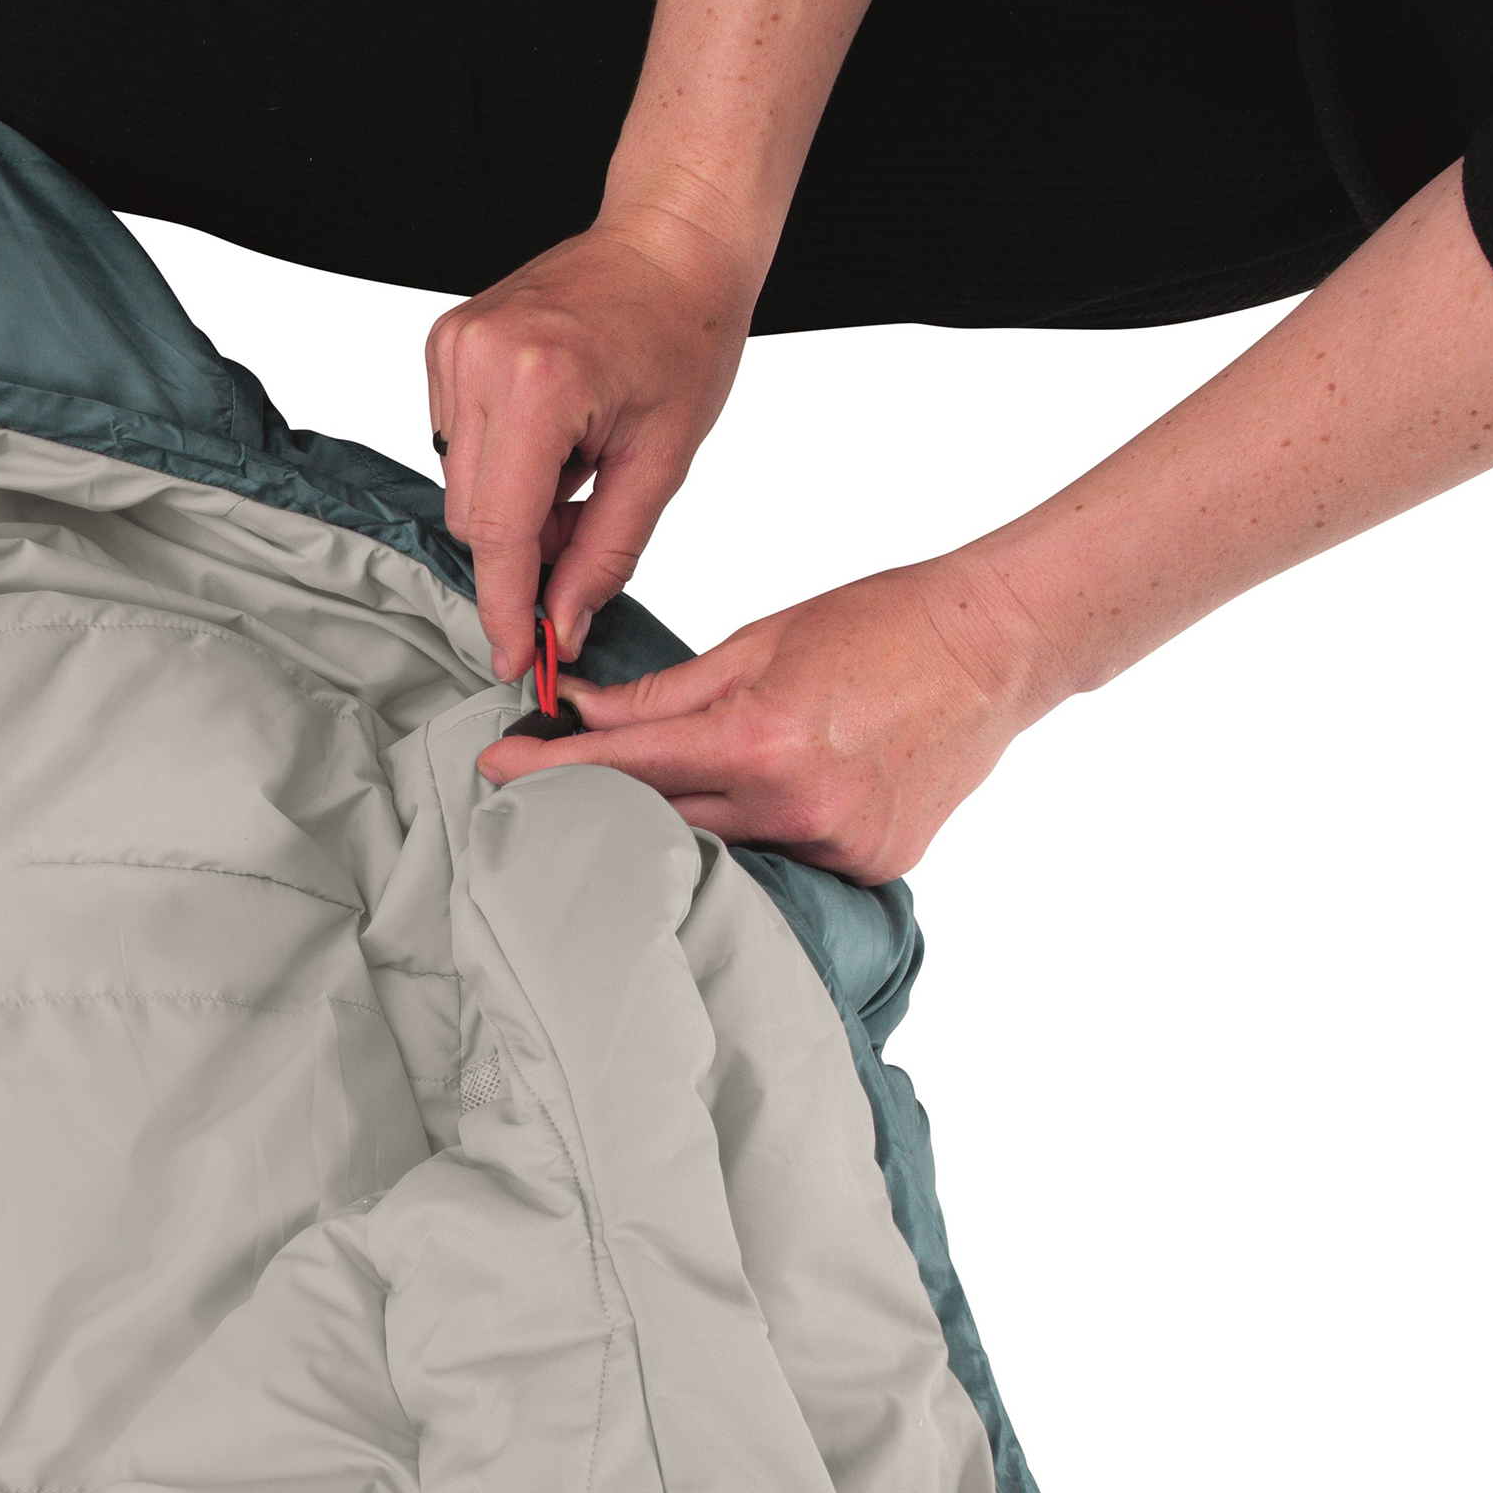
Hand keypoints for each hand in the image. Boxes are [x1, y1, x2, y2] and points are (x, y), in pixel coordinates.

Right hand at [426, 208, 755, 683]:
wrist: (671, 239)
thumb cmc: (683, 331)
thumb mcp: (661, 460)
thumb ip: (606, 553)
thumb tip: (564, 625)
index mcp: (539, 384)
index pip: (501, 532)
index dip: (507, 606)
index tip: (513, 657)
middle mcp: (480, 360)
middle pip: (473, 517)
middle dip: (525, 551)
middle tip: (584, 526)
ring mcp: (454, 346)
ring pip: (463, 487)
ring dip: (516, 505)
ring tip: (580, 462)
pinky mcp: (445, 343)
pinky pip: (457, 445)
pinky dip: (505, 463)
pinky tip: (554, 432)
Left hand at [475, 554, 1050, 885]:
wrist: (999, 648)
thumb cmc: (885, 626)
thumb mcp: (763, 640)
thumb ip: (668, 694)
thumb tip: (585, 715)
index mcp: (759, 741)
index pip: (627, 768)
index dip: (550, 771)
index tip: (493, 774)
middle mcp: (795, 806)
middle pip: (662, 824)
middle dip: (606, 806)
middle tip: (556, 795)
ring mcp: (835, 847)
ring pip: (723, 853)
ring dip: (682, 831)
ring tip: (662, 808)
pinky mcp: (871, 867)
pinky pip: (786, 864)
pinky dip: (760, 841)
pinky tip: (758, 815)